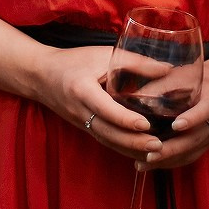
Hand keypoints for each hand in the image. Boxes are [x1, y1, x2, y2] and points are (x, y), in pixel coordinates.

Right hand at [32, 46, 159, 160]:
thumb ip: (135, 62)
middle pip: (107, 132)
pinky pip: (105, 141)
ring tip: (156, 153)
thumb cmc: (74, 61)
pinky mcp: (85, 128)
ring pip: (107, 141)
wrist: (41, 76)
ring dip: (131, 149)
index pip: (105, 108)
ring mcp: (81, 123)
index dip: (125, 119)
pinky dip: (124, 148)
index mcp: (82, 89)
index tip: (146, 124)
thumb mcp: (102, 54)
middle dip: (133, 142)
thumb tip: (167, 70)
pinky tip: (142, 152)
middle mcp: (80, 111)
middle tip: (159, 146)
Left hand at [147, 56, 208, 170]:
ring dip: (167, 160)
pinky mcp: (206, 145)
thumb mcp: (180, 74)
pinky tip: (151, 164)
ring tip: (143, 163)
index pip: (205, 110)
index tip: (176, 126)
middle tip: (149, 155)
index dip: (192, 119)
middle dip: (171, 149)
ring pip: (191, 152)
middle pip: (194, 138)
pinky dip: (170, 162)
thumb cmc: (194, 77)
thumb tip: (131, 95)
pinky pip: (189, 157)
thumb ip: (161, 85)